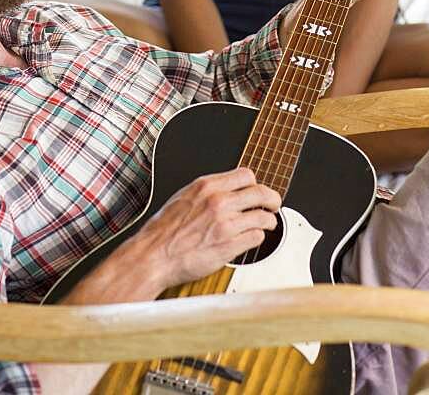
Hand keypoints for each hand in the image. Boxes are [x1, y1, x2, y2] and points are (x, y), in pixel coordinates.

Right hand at [138, 168, 280, 290]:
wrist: (154, 254)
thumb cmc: (163, 231)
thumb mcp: (184, 197)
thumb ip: (207, 192)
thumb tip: (226, 190)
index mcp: (206, 186)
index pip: (245, 174)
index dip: (255, 183)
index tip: (256, 189)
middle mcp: (218, 201)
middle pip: (261, 193)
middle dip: (272, 199)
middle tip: (274, 204)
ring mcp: (225, 223)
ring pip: (263, 216)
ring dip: (268, 221)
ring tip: (267, 224)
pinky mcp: (229, 245)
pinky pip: (256, 237)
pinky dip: (257, 238)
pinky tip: (251, 239)